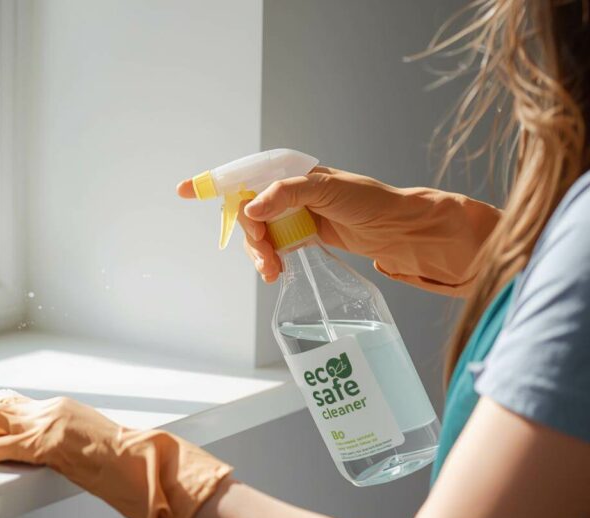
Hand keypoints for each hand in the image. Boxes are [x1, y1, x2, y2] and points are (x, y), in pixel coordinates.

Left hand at [0, 392, 232, 517]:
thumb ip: (62, 444)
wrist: (144, 462)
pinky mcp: (47, 444)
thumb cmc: (122, 460)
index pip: (10, 403)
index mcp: (57, 409)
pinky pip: (3, 448)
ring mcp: (47, 424)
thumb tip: (48, 452)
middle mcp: (48, 409)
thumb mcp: (86, 444)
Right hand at [177, 167, 499, 294]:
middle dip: (249, 237)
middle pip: (248, 213)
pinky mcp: (304, 237)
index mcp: (292, 173)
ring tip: (273, 272)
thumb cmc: (372, 203)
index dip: (214, 182)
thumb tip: (249, 210)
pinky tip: (277, 271)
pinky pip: (274, 248)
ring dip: (259, 254)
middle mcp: (290, 193)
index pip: (246, 174)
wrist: (405, 232)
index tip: (185, 191)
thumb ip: (285, 195)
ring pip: (259, 235)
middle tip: (264, 258)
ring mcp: (296, 216)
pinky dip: (270, 261)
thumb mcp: (327, 190)